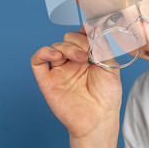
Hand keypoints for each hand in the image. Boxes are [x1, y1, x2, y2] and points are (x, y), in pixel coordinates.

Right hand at [31, 26, 121, 141]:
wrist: (98, 118)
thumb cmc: (107, 96)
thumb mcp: (111, 66)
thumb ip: (103, 46)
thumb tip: (97, 28)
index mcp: (88, 55)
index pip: (81, 34)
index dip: (86, 30)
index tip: (94, 30)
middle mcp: (73, 61)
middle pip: (68, 38)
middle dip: (79, 40)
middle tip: (89, 52)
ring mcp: (59, 69)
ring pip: (55, 45)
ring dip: (68, 46)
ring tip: (81, 58)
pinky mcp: (47, 80)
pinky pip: (37, 60)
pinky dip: (43, 52)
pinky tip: (56, 55)